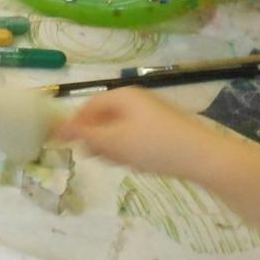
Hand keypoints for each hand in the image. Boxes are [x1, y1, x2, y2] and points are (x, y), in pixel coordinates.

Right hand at [54, 88, 231, 180]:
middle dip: (97, 139)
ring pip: (118, 130)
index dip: (75, 125)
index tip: (65, 146)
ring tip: (122, 162)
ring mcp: (150, 114)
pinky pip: (134, 137)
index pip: (88, 106)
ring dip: (113, 147)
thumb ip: (85, 135)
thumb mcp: (115, 142)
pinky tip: (138, 163)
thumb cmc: (154, 146)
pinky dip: (130, 150)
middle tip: (99, 158)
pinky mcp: (161, 129)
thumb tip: (58, 129)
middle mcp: (135, 100)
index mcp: (122, 96)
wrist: (202, 157)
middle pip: (103, 118)